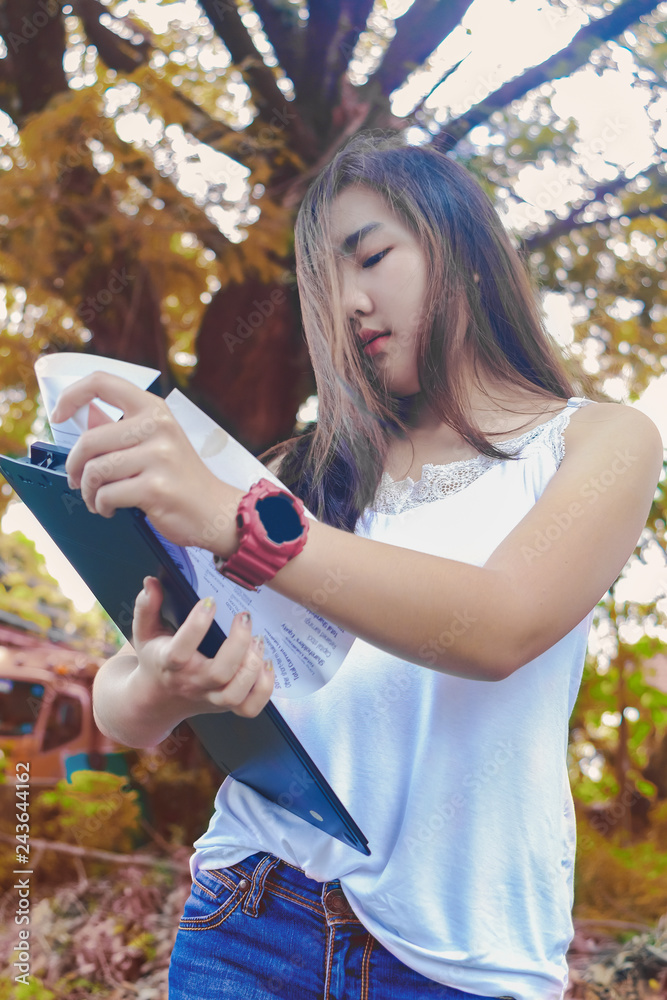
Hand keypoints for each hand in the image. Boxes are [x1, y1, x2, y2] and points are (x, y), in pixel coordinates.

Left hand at [50, 371, 242, 554]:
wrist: (216, 510)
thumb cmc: (181, 477)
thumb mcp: (156, 442)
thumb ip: (121, 428)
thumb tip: (82, 415)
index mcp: (154, 409)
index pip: (103, 382)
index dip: (72, 395)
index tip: (58, 415)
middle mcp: (158, 427)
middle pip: (89, 439)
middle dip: (74, 466)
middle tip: (77, 480)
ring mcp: (159, 456)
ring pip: (95, 470)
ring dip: (88, 491)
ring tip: (97, 499)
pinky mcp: (156, 487)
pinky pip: (108, 495)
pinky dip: (102, 506)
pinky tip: (111, 508)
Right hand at [133, 577, 274, 717]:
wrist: (157, 699)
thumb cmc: (155, 659)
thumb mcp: (144, 632)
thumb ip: (146, 607)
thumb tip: (151, 582)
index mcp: (169, 664)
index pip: (180, 652)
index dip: (197, 625)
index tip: (211, 600)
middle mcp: (192, 683)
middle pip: (219, 673)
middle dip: (238, 643)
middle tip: (245, 617)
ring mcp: (211, 699)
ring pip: (236, 693)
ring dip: (253, 665)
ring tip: (258, 639)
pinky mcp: (226, 706)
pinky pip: (250, 708)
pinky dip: (264, 688)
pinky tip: (266, 662)